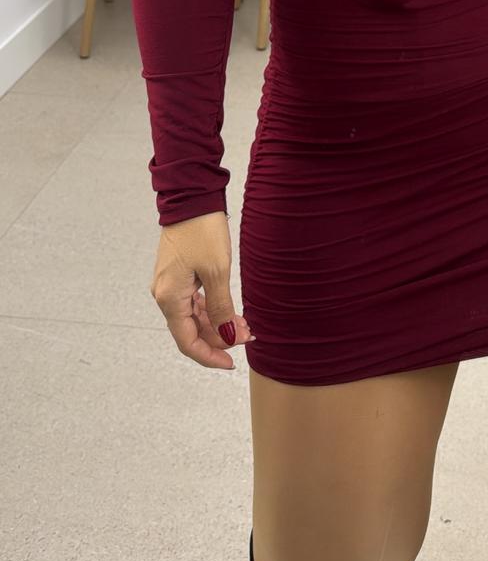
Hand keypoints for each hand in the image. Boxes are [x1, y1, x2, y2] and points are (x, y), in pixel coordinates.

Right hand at [150, 210, 255, 370]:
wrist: (191, 197)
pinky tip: (230, 311)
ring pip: (193, 317)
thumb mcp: (217, 271)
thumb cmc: (201, 230)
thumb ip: (221, 308)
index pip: (187, 341)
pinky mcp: (178, 274)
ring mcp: (170, 284)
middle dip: (219, 338)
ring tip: (244, 324)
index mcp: (170, 297)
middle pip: (190, 331)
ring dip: (217, 324)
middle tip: (248, 335)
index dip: (209, 356)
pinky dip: (212, 309)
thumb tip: (228, 336)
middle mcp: (165, 294)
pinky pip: (193, 302)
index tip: (231, 363)